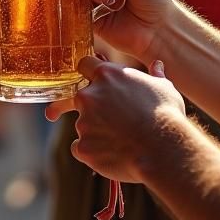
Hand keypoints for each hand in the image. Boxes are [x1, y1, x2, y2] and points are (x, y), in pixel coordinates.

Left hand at [45, 58, 184, 182]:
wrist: (163, 149)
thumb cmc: (167, 116)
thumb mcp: (164, 89)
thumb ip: (155, 76)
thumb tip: (157, 65)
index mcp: (107, 75)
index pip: (84, 64)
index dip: (87, 73)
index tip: (88, 80)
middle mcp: (89, 95)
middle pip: (72, 97)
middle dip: (63, 105)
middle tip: (53, 114)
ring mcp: (83, 121)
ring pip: (82, 126)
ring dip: (94, 133)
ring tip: (120, 142)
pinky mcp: (83, 146)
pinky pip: (80, 148)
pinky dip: (92, 152)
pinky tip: (111, 156)